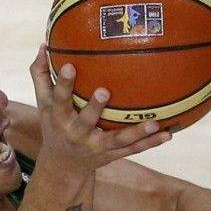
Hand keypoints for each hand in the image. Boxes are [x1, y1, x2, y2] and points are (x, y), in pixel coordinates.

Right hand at [28, 45, 170, 173]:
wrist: (63, 165)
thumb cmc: (55, 125)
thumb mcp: (44, 104)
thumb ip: (42, 75)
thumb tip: (43, 45)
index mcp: (59, 117)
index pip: (60, 98)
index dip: (64, 83)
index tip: (70, 66)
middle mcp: (76, 133)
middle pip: (86, 120)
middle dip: (94, 107)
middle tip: (105, 91)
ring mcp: (96, 146)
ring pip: (117, 139)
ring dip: (136, 132)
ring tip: (154, 123)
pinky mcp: (112, 155)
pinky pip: (133, 149)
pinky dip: (150, 143)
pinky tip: (168, 135)